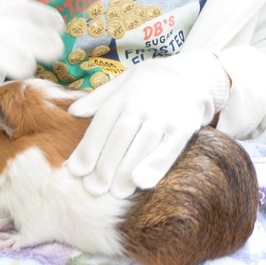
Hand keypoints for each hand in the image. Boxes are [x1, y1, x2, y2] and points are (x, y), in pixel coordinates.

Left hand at [65, 51, 230, 197]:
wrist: (192, 71)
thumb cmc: (150, 82)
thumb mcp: (123, 81)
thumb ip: (99, 98)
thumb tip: (73, 112)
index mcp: (123, 96)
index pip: (101, 123)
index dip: (88, 148)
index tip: (76, 171)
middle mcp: (142, 104)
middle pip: (120, 136)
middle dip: (105, 165)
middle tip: (94, 189)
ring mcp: (164, 115)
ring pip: (142, 144)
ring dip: (127, 171)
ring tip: (117, 193)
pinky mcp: (184, 125)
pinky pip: (169, 148)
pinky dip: (156, 165)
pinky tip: (143, 183)